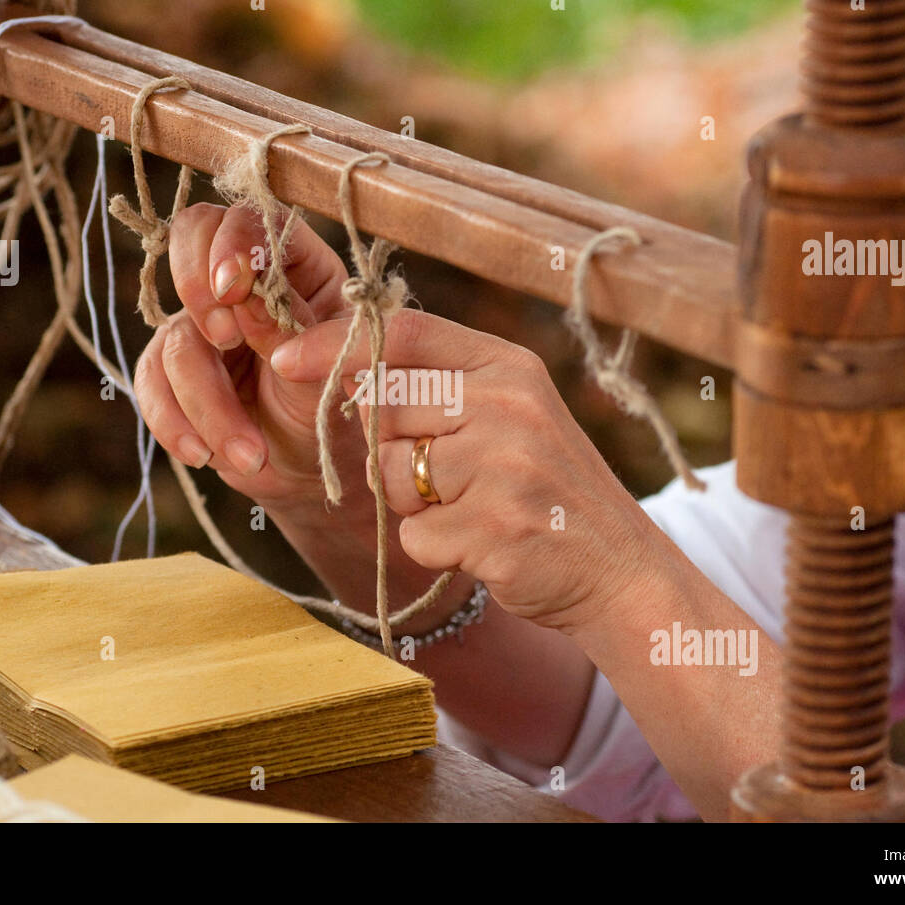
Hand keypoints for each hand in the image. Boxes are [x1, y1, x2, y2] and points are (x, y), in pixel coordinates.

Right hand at [134, 203, 366, 508]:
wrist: (311, 466)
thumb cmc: (334, 410)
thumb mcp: (329, 372)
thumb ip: (294, 333)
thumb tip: (247, 302)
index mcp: (296, 264)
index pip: (253, 217)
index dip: (234, 243)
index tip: (233, 289)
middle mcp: (243, 282)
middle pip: (191, 236)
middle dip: (196, 286)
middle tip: (224, 340)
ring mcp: (202, 321)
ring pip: (176, 335)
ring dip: (207, 400)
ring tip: (249, 453)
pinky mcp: (171, 365)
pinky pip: (151, 381)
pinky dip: (174, 422)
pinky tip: (203, 455)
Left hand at [269, 309, 654, 632]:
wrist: (619, 569)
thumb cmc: (549, 489)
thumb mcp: (512, 413)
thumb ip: (442, 386)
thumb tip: (347, 376)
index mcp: (509, 366)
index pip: (401, 334)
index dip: (333, 343)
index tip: (284, 359)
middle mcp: (508, 405)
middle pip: (381, 409)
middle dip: (390, 450)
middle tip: (446, 476)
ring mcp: (504, 468)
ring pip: (389, 476)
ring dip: (414, 504)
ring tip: (475, 510)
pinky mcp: (494, 530)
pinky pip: (414, 536)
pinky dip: (436, 550)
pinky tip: (484, 547)